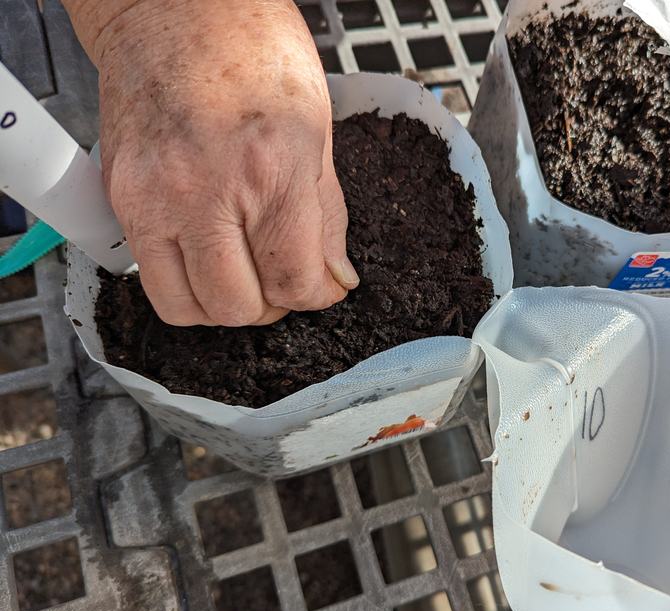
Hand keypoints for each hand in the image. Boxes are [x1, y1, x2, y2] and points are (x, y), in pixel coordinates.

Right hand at [64, 0, 356, 325]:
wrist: (171, 6)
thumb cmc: (250, 48)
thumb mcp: (316, 128)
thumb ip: (326, 215)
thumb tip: (334, 278)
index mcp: (271, 168)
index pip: (294, 279)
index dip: (315, 296)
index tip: (320, 286)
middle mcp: (206, 189)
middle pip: (238, 306)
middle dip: (270, 305)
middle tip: (281, 280)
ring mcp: (153, 196)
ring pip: (186, 308)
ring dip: (221, 305)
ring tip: (242, 274)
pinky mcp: (120, 197)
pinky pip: (148, 278)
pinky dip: (182, 286)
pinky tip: (205, 256)